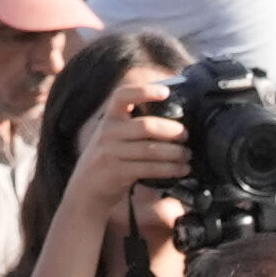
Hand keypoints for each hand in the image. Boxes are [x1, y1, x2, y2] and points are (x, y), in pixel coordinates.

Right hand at [70, 77, 189, 224]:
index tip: (166, 92)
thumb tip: (173, 113)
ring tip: (187, 155)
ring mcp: (112, 153)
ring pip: (150, 150)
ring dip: (175, 153)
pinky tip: (181, 170)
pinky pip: (149, 169)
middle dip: (171, 130)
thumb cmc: (111, 155)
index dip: (144, 91)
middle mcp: (109, 132)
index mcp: (111, 116)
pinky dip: (170, 169)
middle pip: (146, 126)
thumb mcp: (115, 133)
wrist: (88, 186)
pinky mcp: (118, 172)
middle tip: (186, 135)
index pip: (123, 95)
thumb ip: (135, 122)